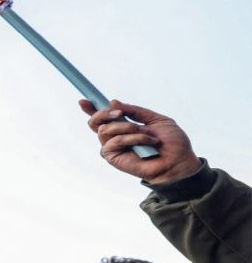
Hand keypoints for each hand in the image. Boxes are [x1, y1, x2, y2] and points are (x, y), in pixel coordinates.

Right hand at [79, 99, 201, 184]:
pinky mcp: (113, 157)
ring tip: (145, 133)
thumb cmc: (171, 142)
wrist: (178, 161)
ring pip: (104, 130)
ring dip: (126, 127)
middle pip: (95, 122)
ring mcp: (113, 147)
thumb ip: (135, 111)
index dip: (90, 108)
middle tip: (118, 113)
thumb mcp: (155, 119)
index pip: (102, 117)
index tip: (84, 100)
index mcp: (123, 126)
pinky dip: (132, 138)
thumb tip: (113, 102)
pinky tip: (147, 143)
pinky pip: (114, 142)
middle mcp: (115, 136)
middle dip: (103, 113)